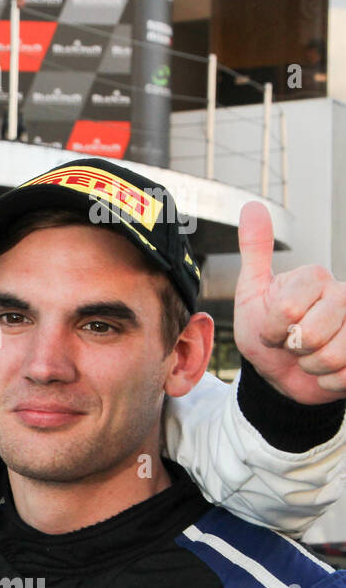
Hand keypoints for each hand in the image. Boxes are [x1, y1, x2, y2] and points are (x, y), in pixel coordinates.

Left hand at [234, 201, 345, 402]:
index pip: (289, 309)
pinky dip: (327, 381)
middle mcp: (344, 294)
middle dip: (293, 348)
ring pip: (333, 356)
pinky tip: (325, 371)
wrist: (278, 371)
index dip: (273, 328)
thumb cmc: (264, 331)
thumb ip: (255, 250)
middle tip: (292, 343)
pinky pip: (345, 375)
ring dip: (310, 366)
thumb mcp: (251, 291)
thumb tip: (252, 206)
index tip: (272, 328)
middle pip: (313, 334)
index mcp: (315, 277)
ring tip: (308, 356)